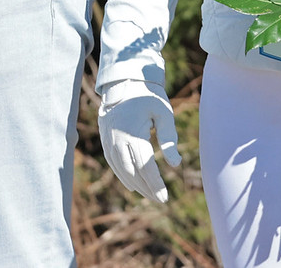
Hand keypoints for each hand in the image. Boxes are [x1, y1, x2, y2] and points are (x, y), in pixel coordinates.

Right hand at [98, 80, 180, 202]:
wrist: (124, 81)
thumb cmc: (148, 97)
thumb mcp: (163, 113)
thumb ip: (170, 139)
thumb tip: (175, 164)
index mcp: (133, 132)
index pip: (144, 166)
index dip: (155, 184)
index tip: (165, 198)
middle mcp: (117, 138)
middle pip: (131, 171)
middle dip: (146, 188)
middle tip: (160, 200)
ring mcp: (108, 138)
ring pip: (120, 168)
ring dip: (134, 184)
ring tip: (149, 194)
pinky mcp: (105, 137)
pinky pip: (112, 161)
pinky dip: (122, 174)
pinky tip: (133, 184)